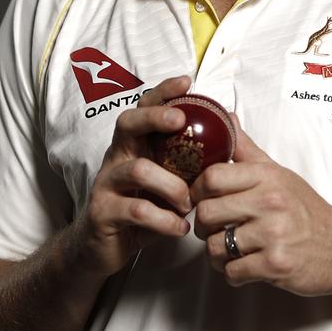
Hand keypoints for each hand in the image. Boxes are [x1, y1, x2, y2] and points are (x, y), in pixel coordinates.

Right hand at [72, 74, 193, 278]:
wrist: (100, 249)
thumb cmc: (141, 208)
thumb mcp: (166, 181)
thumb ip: (190, 160)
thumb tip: (231, 128)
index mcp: (133, 146)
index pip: (143, 108)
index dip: (162, 92)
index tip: (186, 82)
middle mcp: (116, 158)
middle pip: (127, 124)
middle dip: (155, 117)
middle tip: (180, 121)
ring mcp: (106, 184)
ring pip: (138, 170)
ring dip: (172, 186)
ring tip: (189, 204)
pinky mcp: (103, 213)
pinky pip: (137, 210)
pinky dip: (165, 220)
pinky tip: (179, 228)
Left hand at [191, 117, 331, 295]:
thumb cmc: (307, 211)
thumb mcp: (280, 174)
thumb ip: (247, 149)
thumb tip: (226, 117)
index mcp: (268, 178)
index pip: (211, 177)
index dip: (197, 190)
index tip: (200, 199)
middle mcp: (270, 202)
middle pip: (206, 212)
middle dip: (203, 226)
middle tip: (213, 229)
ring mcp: (273, 234)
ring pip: (215, 246)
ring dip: (216, 254)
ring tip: (228, 251)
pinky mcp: (275, 264)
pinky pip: (232, 272)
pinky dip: (232, 273)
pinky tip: (243, 266)